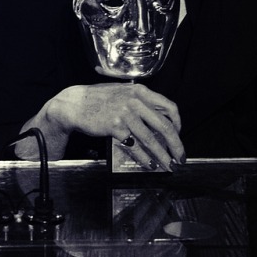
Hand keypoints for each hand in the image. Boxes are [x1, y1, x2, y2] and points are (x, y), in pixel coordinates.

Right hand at [48, 83, 184, 170]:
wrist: (76, 104)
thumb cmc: (98, 99)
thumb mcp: (123, 92)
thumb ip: (140, 102)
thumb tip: (159, 119)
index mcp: (140, 91)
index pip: (169, 107)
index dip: (178, 123)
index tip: (178, 134)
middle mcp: (135, 100)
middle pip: (164, 126)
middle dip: (176, 144)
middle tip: (180, 157)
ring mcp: (125, 113)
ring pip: (151, 139)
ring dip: (162, 155)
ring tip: (168, 165)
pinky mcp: (115, 126)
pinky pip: (135, 146)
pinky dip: (144, 158)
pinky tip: (149, 164)